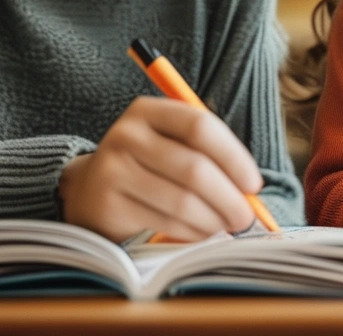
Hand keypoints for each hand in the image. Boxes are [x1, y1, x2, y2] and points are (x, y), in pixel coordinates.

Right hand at [58, 96, 261, 243]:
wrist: (89, 189)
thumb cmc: (146, 164)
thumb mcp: (167, 142)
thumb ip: (205, 152)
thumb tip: (249, 187)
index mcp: (147, 110)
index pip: (200, 125)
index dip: (233, 156)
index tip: (253, 183)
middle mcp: (127, 135)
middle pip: (194, 167)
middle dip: (229, 197)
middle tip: (246, 217)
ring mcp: (114, 169)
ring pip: (181, 200)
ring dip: (213, 219)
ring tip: (225, 225)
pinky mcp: (109, 204)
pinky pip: (164, 222)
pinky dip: (191, 232)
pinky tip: (201, 232)